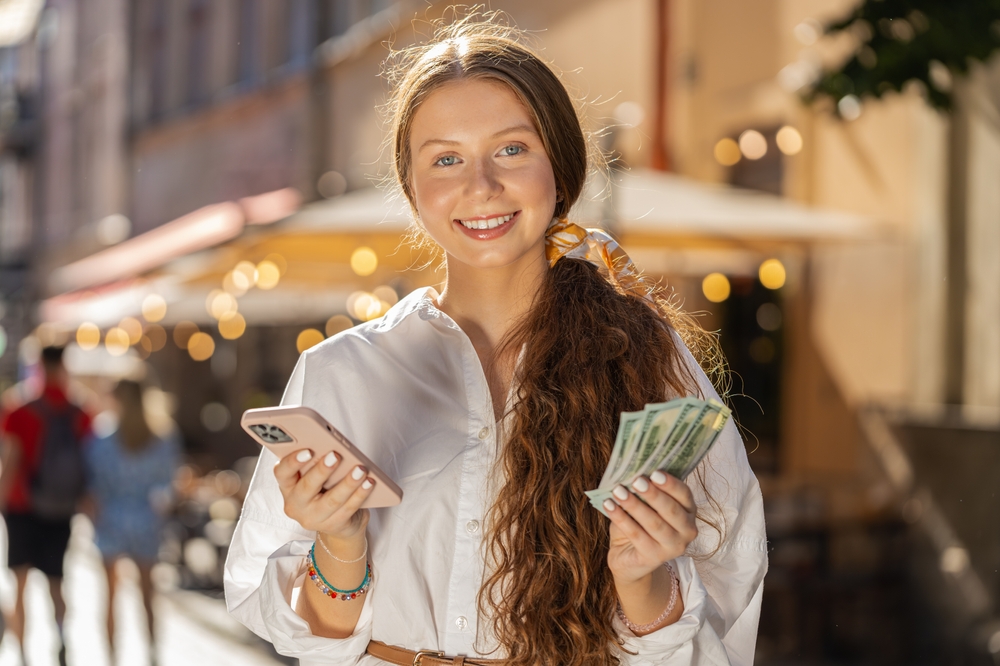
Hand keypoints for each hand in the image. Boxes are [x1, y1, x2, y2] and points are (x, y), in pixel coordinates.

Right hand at [274, 449, 376, 540]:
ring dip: (348, 483)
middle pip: (306, 488)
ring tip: (360, 469)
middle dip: (322, 470)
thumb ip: (315, 463)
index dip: (292, 462)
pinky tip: (369, 482)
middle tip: (335, 455)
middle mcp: (296, 504)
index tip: (308, 450)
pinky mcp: (333, 526)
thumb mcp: (314, 476)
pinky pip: (348, 509)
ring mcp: (313, 518)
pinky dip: (360, 494)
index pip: (282, 472)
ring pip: (331, 500)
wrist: (339, 522)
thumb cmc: (324, 490)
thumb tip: (331, 447)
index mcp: (288, 486)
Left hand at [603, 470, 696, 584]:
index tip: (654, 473)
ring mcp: (673, 547)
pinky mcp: (654, 557)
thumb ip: (645, 490)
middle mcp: (687, 530)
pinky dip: (621, 519)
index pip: (684, 494)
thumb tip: (633, 472)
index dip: (670, 484)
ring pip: (654, 524)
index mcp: (689, 511)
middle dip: (653, 494)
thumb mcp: (645, 504)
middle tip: (636, 481)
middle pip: (671, 510)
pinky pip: (637, 535)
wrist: (628, 555)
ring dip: (634, 506)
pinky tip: (609, 506)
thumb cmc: (639, 522)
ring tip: (618, 491)